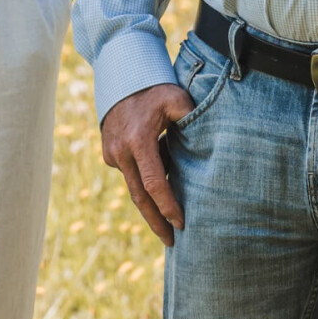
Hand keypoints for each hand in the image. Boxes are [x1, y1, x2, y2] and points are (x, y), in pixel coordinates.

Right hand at [101, 82, 196, 245]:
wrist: (120, 76)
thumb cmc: (154, 88)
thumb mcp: (177, 99)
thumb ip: (192, 119)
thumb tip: (208, 142)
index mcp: (138, 141)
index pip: (154, 183)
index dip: (167, 206)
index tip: (181, 222)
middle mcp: (121, 152)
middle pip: (139, 197)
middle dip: (155, 221)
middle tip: (171, 242)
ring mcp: (112, 154)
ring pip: (134, 187)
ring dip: (150, 205)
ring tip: (168, 225)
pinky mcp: (109, 154)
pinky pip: (130, 174)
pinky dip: (145, 182)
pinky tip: (161, 185)